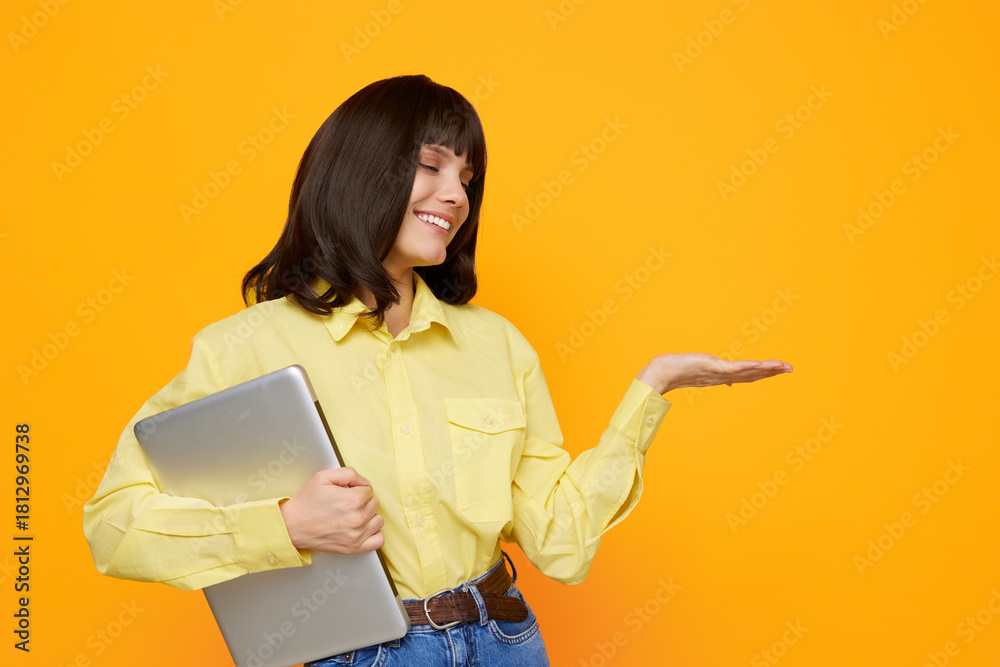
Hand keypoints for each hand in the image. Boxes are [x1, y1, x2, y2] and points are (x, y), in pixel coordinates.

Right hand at [278, 467, 384, 553]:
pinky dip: (373, 533)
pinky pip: (378, 540)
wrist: (293, 526)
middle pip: (374, 504)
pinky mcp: (353, 548)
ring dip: (369, 516)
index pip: (369, 490)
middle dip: (363, 501)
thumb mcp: (323, 477)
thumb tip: (365, 482)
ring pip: (378, 520)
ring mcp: (356, 535)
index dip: (357, 489)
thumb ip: (349, 473)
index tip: (347, 493)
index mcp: (352, 500)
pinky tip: (363, 528)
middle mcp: (357, 518)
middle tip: (347, 504)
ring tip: (354, 515)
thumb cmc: (307, 502)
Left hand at [636, 353, 792, 393]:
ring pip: (746, 371)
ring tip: (783, 366)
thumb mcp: (701, 372)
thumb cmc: (677, 370)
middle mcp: (723, 377)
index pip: (748, 375)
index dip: (766, 373)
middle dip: (772, 372)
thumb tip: (731, 382)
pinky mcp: (711, 368)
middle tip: (791, 368)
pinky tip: (760, 365)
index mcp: (722, 377)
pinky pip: (733, 369)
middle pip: (752, 374)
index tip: (781, 370)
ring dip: (766, 369)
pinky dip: (747, 367)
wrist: (661, 373)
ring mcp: (718, 373)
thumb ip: (717, 375)